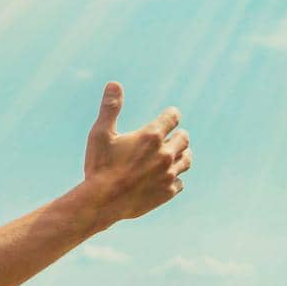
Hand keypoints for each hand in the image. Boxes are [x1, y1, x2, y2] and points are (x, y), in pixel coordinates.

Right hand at [81, 81, 191, 222]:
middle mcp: (166, 153)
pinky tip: (164, 178)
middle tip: (170, 137)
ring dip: (181, 155)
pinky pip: (180, 182)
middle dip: (178, 136)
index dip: (170, 115)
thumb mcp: (100, 134)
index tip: (168, 116)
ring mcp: (169, 174)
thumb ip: (110, 108)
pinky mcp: (168, 192)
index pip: (173, 117)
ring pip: (187, 159)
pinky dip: (174, 178)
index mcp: (152, 136)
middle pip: (184, 138)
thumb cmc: (99, 166)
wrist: (102, 202)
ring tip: (172, 156)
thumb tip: (114, 83)